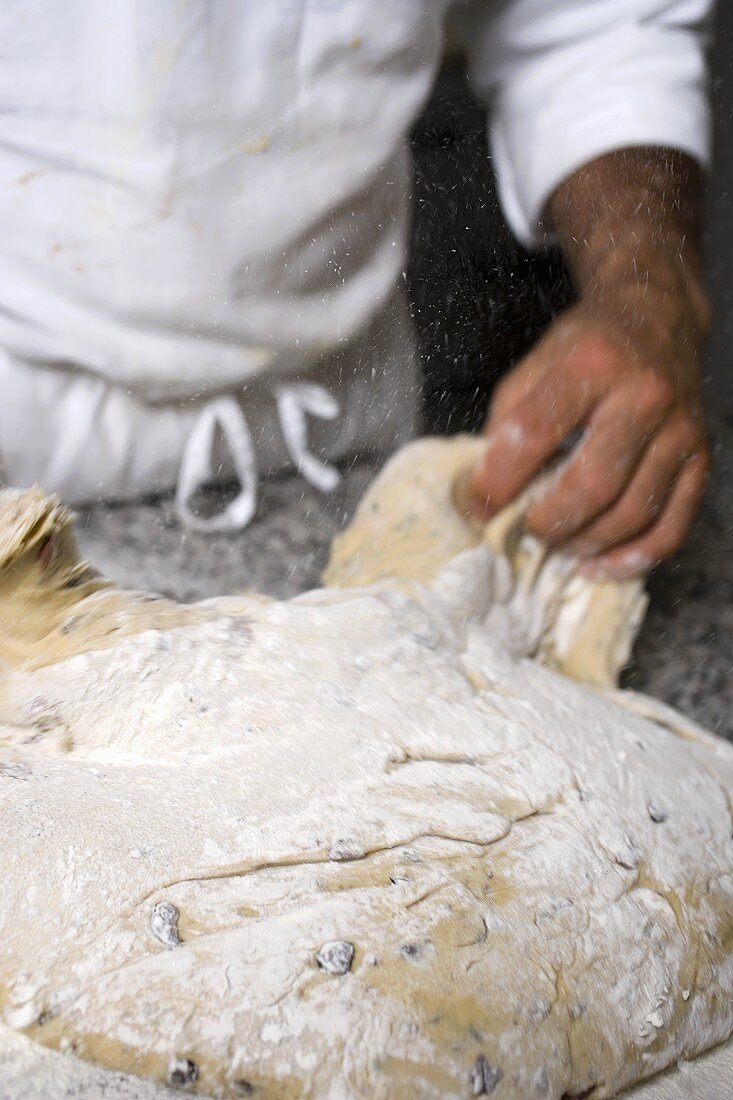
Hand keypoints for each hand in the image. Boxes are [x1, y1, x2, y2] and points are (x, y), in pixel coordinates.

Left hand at [468, 291, 709, 578]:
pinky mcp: (701, 458)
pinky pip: (671, 526)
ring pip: (634, 512)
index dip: (501, 479)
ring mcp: (680, 430)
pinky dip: (633, 558)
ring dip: (588, 543)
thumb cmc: (585, 350)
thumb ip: (509, 423)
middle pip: (594, 484)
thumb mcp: (535, 366)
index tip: (479, 506)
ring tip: (559, 546)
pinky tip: (599, 565)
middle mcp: (645, 395)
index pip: (536, 433)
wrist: (656, 322)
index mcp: (592, 364)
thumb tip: (486, 491)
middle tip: (528, 532)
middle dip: (552, 521)